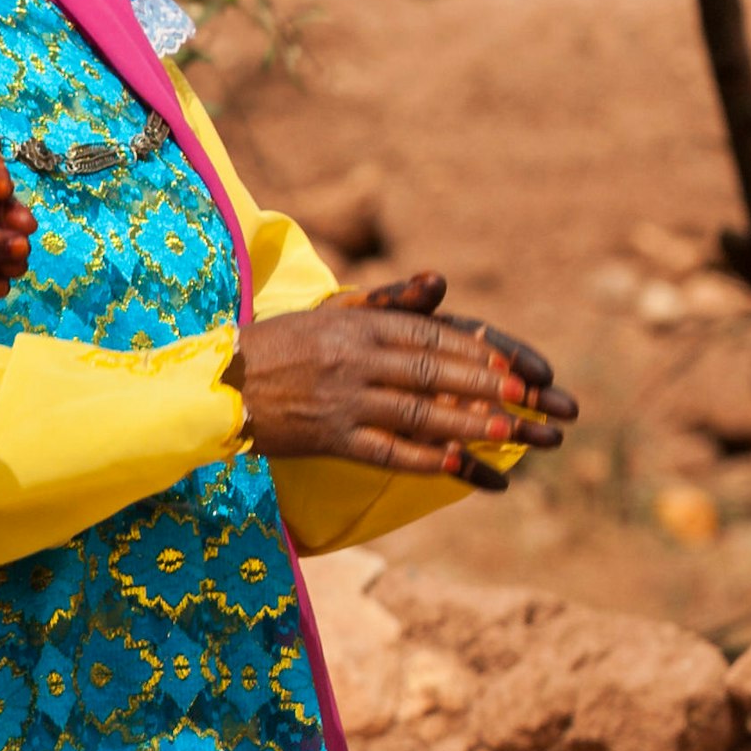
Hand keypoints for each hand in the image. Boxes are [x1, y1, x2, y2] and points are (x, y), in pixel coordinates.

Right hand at [226, 271, 576, 486]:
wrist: (215, 384)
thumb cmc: (279, 346)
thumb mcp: (331, 313)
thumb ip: (389, 302)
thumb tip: (441, 282)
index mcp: (356, 323)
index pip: (431, 335)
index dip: (479, 354)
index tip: (520, 369)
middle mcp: (352, 358)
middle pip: (434, 373)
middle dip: (490, 389)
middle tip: (535, 403)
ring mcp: (340, 399)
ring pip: (418, 412)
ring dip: (469, 425)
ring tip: (512, 437)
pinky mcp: (326, 436)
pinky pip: (385, 451)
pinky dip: (426, 460)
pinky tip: (460, 468)